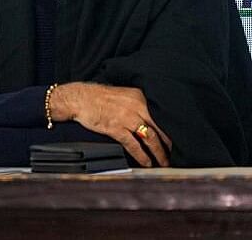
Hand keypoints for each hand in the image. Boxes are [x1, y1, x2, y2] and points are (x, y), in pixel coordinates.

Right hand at [51, 82, 170, 166]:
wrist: (78, 98)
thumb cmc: (98, 97)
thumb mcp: (123, 95)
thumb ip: (138, 105)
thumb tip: (152, 120)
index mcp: (140, 97)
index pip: (162, 115)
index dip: (172, 129)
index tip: (178, 139)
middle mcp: (136, 107)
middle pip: (160, 128)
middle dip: (169, 144)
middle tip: (176, 155)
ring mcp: (126, 118)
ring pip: (150, 138)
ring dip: (159, 153)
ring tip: (164, 162)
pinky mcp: (115, 128)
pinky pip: (133, 144)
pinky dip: (142, 155)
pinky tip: (146, 162)